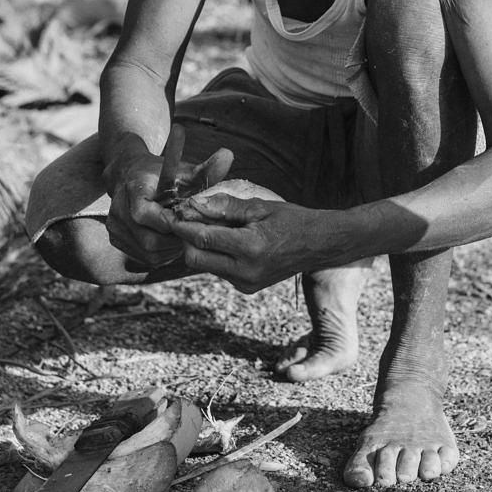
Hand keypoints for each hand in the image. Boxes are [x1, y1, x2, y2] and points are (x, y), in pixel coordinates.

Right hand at [103, 125, 233, 269]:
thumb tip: (229, 155)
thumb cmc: (161, 173)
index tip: (193, 221)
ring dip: (171, 248)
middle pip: (149, 240)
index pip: (146, 215)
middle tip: (195, 233)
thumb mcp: (183, 170)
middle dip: (176, 239)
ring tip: (185, 235)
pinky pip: (145, 258)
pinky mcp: (118, 241)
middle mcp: (118, 211)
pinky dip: (163, 253)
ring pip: (149, 252)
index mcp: (132, 190)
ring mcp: (116, 229)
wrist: (130, 174)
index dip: (172, 223)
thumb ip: (206, 169)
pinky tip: (173, 240)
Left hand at [170, 192, 341, 291]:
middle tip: (187, 218)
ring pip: (204, 266)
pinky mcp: (247, 288)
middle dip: (186, 239)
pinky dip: (214, 254)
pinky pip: (219, 270)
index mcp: (249, 248)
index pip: (202, 238)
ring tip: (209, 225)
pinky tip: (225, 238)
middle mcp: (245, 272)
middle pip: (195, 259)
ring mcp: (246, 284)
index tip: (172, 212)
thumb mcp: (260, 206)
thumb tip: (194, 204)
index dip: (182, 225)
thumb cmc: (292, 220)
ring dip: (199, 246)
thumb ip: (225, 206)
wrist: (320, 244)